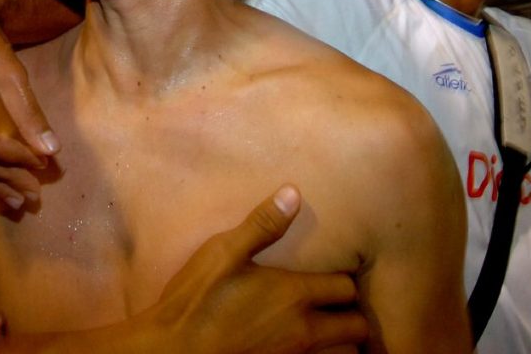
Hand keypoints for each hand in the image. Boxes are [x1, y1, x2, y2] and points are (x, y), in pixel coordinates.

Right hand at [154, 184, 367, 353]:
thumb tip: (293, 192)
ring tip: (327, 323)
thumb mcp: (224, 251)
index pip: (347, 288)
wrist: (173, 350)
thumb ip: (262, 224)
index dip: (346, 279)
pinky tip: (296, 340)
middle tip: (338, 301)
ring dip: (340, 338)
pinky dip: (318, 353)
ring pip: (342, 352)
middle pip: (356, 327)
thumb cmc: (198, 299)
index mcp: (295, 295)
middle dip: (353, 314)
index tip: (335, 271)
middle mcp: (303, 330)